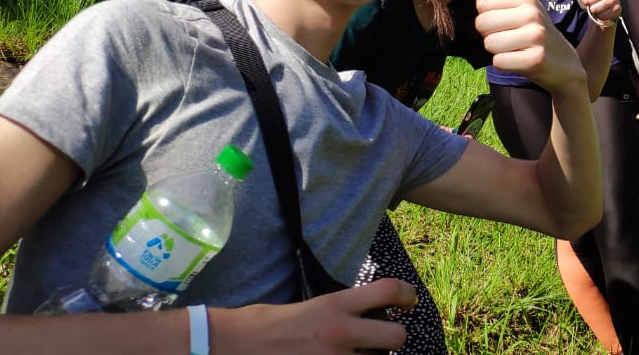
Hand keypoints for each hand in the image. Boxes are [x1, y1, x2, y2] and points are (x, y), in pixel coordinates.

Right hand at [217, 279, 415, 353]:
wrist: (229, 345)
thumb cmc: (263, 324)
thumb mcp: (307, 307)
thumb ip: (337, 311)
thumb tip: (361, 316)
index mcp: (335, 305)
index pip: (387, 291)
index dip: (407, 294)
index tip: (410, 301)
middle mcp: (339, 333)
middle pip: (396, 337)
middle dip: (395, 339)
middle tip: (383, 341)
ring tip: (356, 354)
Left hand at [476, 0, 584, 93]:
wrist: (565, 65)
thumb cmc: (539, 31)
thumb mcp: (530, 1)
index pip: (482, 4)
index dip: (489, 16)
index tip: (506, 22)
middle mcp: (531, 14)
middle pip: (482, 24)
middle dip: (491, 35)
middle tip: (511, 38)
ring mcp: (535, 37)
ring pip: (489, 44)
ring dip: (498, 51)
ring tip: (516, 49)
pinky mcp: (535, 60)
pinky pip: (499, 61)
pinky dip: (506, 64)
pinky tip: (521, 61)